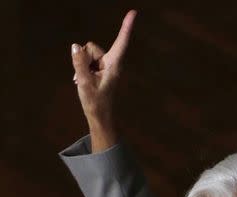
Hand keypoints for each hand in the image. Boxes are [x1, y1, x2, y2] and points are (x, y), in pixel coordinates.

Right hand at [71, 9, 136, 127]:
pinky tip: (83, 81)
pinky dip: (82, 68)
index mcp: (114, 65)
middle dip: (85, 58)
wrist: (99, 116)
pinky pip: (86, 60)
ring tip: (86, 81)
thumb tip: (76, 46)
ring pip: (88, 53)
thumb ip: (79, 63)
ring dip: (83, 65)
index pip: (121, 42)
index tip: (133, 12)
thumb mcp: (84, 82)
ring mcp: (106, 66)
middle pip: (92, 47)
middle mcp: (112, 63)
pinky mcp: (100, 69)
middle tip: (86, 77)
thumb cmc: (95, 102)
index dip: (126, 27)